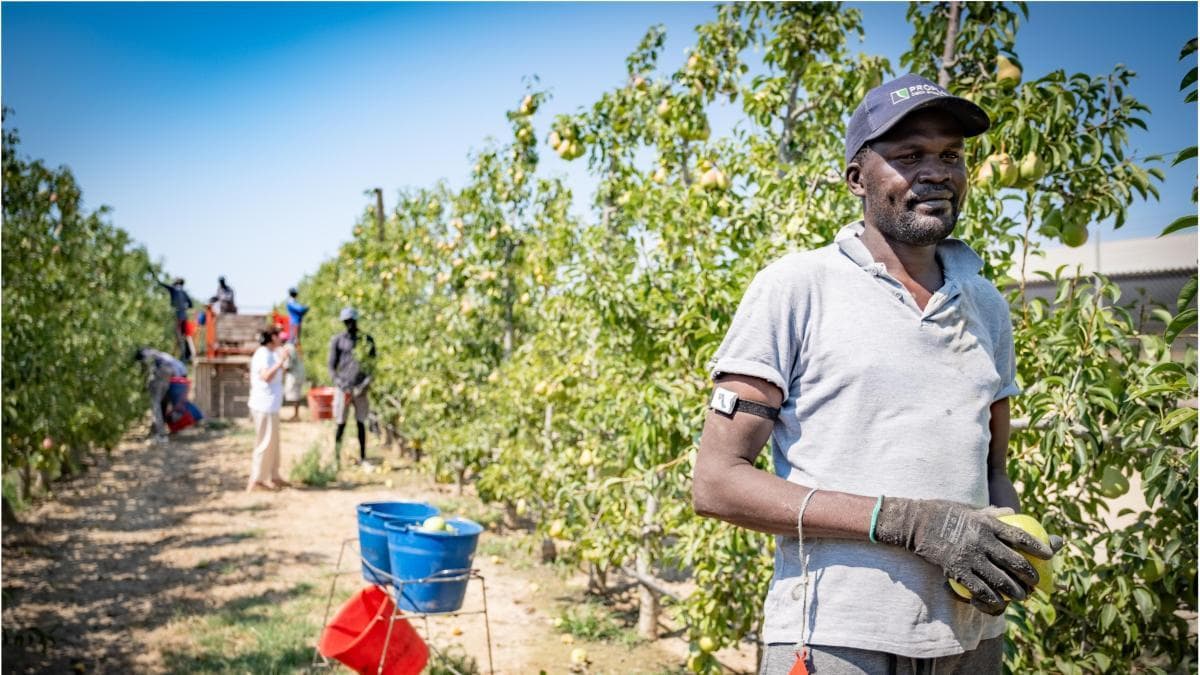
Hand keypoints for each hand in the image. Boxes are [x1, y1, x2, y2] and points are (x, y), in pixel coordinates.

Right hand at [873, 498, 1053, 615]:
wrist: (915, 523)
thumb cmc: (942, 512)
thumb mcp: (969, 508)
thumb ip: (990, 513)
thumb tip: (1011, 513)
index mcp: (987, 524)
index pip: (1020, 537)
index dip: (1038, 547)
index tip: (1050, 554)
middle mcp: (982, 541)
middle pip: (1015, 562)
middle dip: (1030, 576)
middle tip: (1035, 583)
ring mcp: (970, 557)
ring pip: (1000, 580)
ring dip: (1014, 591)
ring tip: (1021, 596)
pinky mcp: (957, 570)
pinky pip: (980, 589)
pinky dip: (991, 598)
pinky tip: (997, 602)